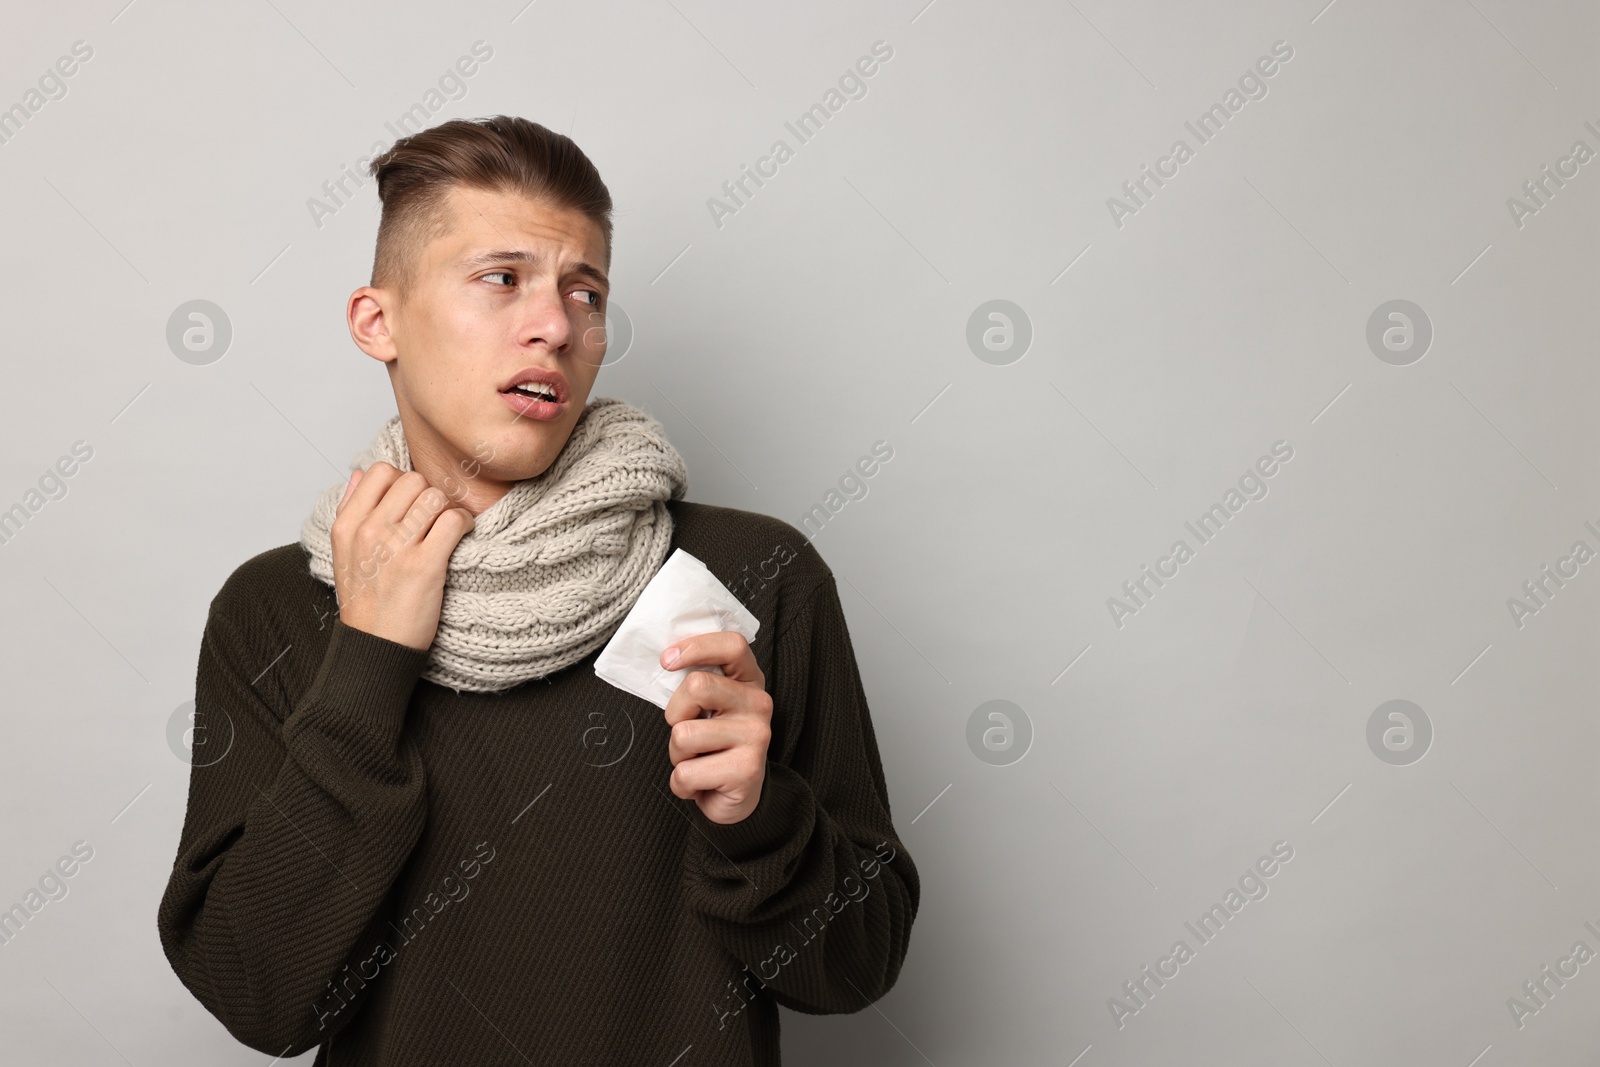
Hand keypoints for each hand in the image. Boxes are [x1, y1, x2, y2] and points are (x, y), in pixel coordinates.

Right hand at [330, 462, 475, 650]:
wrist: (375, 645)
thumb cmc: (365, 601)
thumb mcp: (343, 552)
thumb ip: (350, 508)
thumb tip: (359, 473)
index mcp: (347, 525)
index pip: (380, 471)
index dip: (402, 481)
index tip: (410, 503)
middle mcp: (369, 531)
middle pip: (413, 480)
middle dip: (428, 495)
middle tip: (431, 519)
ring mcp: (396, 547)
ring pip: (435, 496)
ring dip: (447, 510)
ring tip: (445, 529)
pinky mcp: (425, 565)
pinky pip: (453, 520)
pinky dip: (464, 525)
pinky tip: (458, 538)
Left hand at [661, 633, 771, 823]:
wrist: (737, 797)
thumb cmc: (715, 746)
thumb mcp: (710, 707)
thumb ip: (697, 682)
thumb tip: (666, 659)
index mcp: (749, 681)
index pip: (732, 645)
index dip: (696, 646)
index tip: (667, 660)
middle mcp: (758, 704)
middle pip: (697, 686)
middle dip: (675, 713)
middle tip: (687, 729)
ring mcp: (756, 736)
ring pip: (683, 734)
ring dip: (678, 755)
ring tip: (698, 760)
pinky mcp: (746, 770)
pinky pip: (686, 772)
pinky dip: (682, 783)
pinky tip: (701, 782)